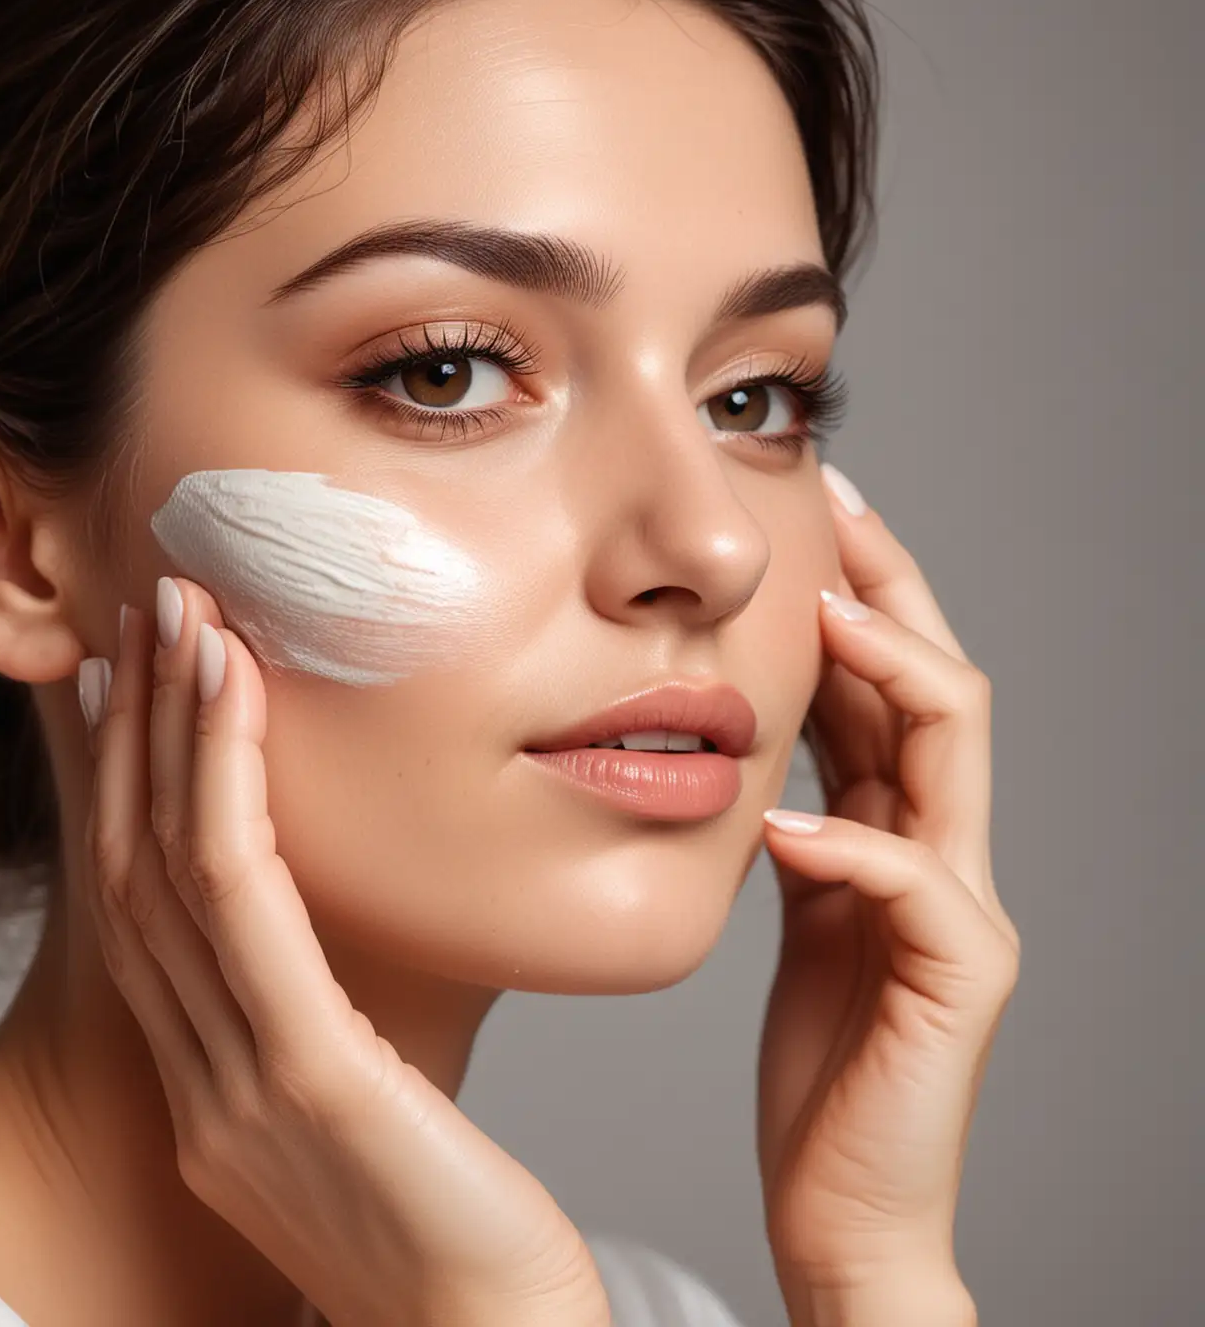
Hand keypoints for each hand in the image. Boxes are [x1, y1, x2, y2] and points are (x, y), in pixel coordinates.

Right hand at [79, 579, 610, 1326]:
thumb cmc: (462, 1237)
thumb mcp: (372, 1118)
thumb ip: (329, 1037)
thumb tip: (349, 946)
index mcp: (214, 1093)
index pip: (147, 914)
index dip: (127, 790)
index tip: (128, 688)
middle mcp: (200, 1085)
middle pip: (136, 872)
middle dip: (132, 732)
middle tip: (143, 614)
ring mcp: (236, 1084)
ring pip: (171, 866)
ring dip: (167, 726)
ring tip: (178, 616)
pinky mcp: (304, 1076)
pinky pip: (242, 902)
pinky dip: (223, 783)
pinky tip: (230, 693)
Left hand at [755, 467, 1018, 1311]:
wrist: (846, 1202)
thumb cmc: (818, 1060)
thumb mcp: (797, 911)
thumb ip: (796, 821)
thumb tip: (748, 735)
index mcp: (896, 830)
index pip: (891, 682)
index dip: (857, 592)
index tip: (807, 513)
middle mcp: (943, 852)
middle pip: (939, 682)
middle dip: (889, 587)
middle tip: (832, 506)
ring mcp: (960, 910)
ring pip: (955, 750)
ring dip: (892, 671)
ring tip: (825, 615)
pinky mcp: (957, 978)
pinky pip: (918, 885)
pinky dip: (851, 844)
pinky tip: (785, 826)